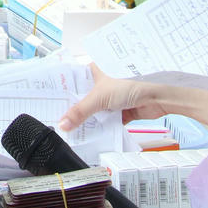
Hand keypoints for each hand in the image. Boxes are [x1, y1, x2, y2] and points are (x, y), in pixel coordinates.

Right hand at [59, 65, 181, 131]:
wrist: (158, 97)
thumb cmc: (132, 84)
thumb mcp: (100, 98)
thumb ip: (80, 112)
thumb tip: (62, 124)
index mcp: (96, 72)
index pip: (74, 79)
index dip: (63, 88)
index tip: (50, 98)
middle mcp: (103, 84)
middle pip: (83, 98)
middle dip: (73, 109)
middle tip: (58, 118)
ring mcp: (112, 98)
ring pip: (95, 111)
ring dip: (87, 120)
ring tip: (70, 130)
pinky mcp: (121, 111)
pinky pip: (106, 121)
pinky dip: (100, 128)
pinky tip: (90, 136)